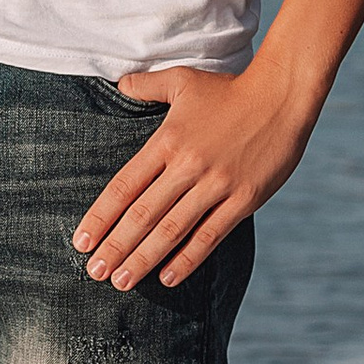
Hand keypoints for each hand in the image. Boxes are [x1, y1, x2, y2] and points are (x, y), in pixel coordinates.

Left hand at [72, 59, 322, 290]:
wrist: (282, 95)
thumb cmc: (229, 89)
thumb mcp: (183, 80)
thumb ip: (147, 85)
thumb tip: (120, 84)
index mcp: (167, 141)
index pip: (123, 187)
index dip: (100, 217)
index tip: (81, 241)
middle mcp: (187, 166)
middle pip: (142, 214)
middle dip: (115, 247)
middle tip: (94, 272)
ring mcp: (216, 184)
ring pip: (171, 229)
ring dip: (143, 258)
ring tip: (121, 282)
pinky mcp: (243, 199)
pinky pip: (210, 234)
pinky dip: (187, 258)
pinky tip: (168, 276)